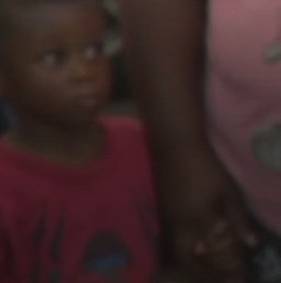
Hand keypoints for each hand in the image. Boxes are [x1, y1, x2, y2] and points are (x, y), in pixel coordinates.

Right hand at [162, 152, 259, 281]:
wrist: (175, 145)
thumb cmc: (206, 167)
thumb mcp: (228, 192)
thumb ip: (239, 220)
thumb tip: (251, 245)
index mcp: (198, 220)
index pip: (210, 255)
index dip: (222, 269)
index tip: (236, 274)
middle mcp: (180, 224)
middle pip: (186, 258)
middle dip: (202, 271)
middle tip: (219, 273)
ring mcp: (168, 217)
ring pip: (177, 249)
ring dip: (193, 260)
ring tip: (210, 262)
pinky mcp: (163, 210)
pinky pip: (173, 237)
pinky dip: (186, 246)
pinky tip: (198, 242)